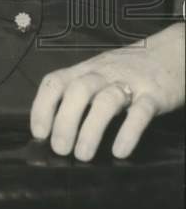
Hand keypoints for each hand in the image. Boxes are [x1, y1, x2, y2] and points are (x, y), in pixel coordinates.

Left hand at [30, 23, 185, 160]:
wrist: (171, 53)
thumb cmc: (126, 70)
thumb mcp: (97, 73)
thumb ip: (78, 93)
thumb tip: (53, 127)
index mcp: (84, 69)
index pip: (55, 82)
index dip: (42, 106)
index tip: (38, 133)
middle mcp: (103, 74)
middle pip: (77, 91)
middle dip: (64, 121)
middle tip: (60, 149)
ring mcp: (129, 82)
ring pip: (106, 102)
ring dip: (91, 130)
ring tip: (83, 155)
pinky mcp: (154, 95)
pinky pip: (140, 113)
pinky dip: (128, 132)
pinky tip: (119, 151)